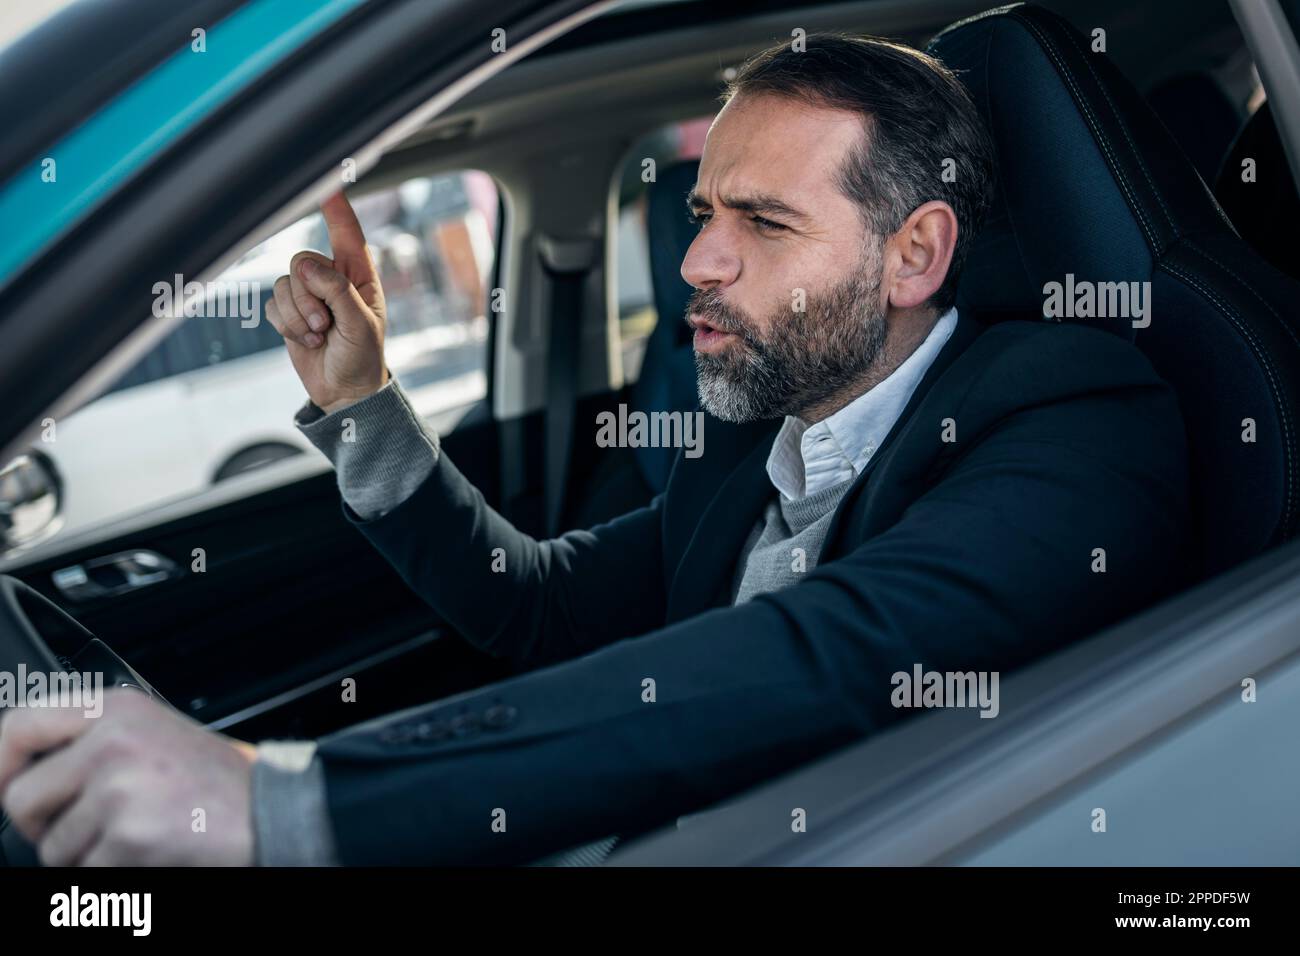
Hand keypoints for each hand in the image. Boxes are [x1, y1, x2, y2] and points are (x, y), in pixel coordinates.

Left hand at [0, 688, 256, 865]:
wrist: (271, 813)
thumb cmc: (216, 783)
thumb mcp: (153, 736)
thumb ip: (93, 742)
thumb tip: (19, 772)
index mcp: (118, 709)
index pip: (20, 726)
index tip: (2, 787)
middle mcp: (113, 741)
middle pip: (22, 798)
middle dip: (47, 826)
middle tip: (93, 827)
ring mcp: (120, 789)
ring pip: (51, 847)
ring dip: (86, 856)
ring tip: (137, 836)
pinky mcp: (129, 836)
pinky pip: (86, 875)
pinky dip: (114, 876)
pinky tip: (151, 852)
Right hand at [267, 191, 389, 412]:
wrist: (345, 391)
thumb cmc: (363, 358)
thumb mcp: (360, 325)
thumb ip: (337, 292)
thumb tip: (307, 267)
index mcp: (359, 275)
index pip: (347, 233)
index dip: (336, 208)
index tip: (327, 184)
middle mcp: (332, 279)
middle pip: (301, 261)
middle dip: (308, 296)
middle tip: (325, 324)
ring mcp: (308, 295)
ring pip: (284, 284)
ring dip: (298, 316)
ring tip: (320, 335)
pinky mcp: (289, 313)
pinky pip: (273, 305)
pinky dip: (286, 325)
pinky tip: (306, 340)